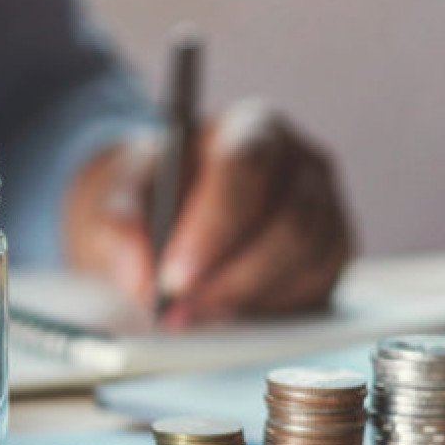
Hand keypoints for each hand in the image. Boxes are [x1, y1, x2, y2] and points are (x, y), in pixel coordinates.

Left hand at [65, 99, 355, 325]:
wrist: (163, 212)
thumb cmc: (148, 194)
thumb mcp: (114, 198)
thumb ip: (117, 227)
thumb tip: (141, 277)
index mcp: (250, 128)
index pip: (245, 167)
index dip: (212, 227)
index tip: (172, 276)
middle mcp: (301, 164)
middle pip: (289, 222)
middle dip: (230, 276)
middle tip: (178, 310)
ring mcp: (325, 210)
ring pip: (306, 261)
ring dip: (244, 297)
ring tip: (188, 316)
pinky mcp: (330, 256)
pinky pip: (315, 288)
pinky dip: (267, 309)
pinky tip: (222, 313)